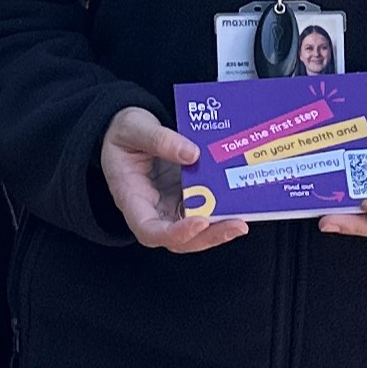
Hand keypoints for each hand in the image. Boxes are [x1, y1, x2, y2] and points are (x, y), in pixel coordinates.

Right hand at [99, 106, 249, 253]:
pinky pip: (202, 212)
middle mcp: (151, 210)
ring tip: (242, 221)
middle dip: (208, 237)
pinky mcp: (184, 198)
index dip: (174, 233)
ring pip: (194, 232)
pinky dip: (220, 213)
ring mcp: (169, 206)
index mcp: (130, 198)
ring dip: (218, 230)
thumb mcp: (134, 127)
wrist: (127, 129)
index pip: (149, 230)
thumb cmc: (124, 132)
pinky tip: (240, 204)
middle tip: (236, 225)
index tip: (199, 222)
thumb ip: (159, 139)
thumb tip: (192, 154)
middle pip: (178, 240)